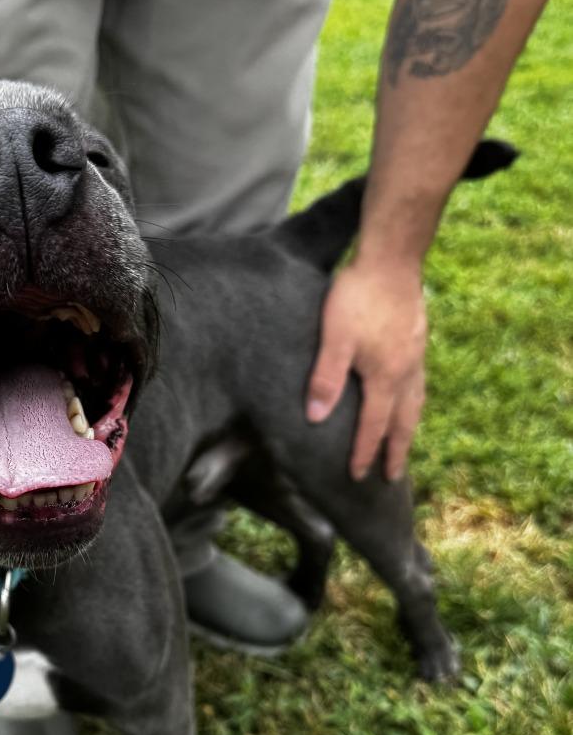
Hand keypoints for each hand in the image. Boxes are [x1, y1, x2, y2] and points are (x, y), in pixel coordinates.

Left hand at [306, 258, 427, 481]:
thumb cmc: (357, 296)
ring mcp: (416, 355)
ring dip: (408, 428)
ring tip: (403, 444)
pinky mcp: (418, 339)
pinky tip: (407, 398)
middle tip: (392, 476)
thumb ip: (325, 379)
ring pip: (415, 403)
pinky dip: (413, 402)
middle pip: (403, 422)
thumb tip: (315, 418)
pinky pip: (418, 383)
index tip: (358, 476)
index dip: (364, 453)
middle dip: (396, 451)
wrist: (392, 258)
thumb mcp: (334, 339)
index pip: (374, 426)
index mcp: (386, 377)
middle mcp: (407, 372)